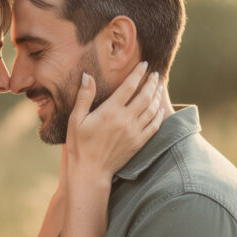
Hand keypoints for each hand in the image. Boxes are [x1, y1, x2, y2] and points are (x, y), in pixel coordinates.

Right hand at [66, 61, 166, 180]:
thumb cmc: (80, 145)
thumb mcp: (76, 119)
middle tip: (155, 74)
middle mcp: (125, 120)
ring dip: (157, 96)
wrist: (90, 171)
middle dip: (152, 82)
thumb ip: (84, 97)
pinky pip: (154, 125)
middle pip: (145, 96)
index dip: (138, 73)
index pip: (129, 86)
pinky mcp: (138, 143)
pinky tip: (160, 108)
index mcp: (110, 111)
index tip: (144, 65)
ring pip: (152, 109)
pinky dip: (159, 114)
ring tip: (158, 87)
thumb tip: (87, 76)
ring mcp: (134, 132)